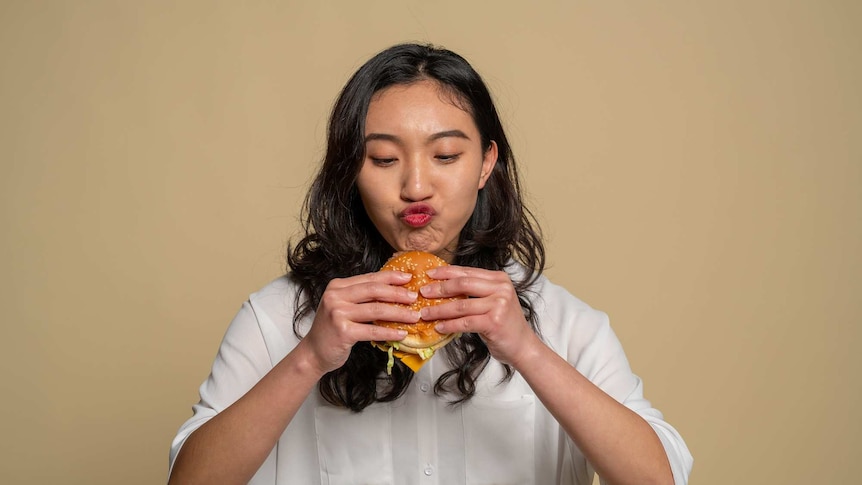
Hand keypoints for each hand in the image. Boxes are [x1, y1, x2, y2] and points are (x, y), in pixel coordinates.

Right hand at [299, 271, 418, 374]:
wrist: (313, 352)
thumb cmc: (332, 329)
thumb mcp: (343, 306)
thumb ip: (361, 297)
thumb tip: (393, 290)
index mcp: (337, 286)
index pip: (369, 278)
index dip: (391, 277)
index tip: (408, 278)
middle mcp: (336, 296)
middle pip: (374, 290)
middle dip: (398, 293)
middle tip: (414, 297)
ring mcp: (338, 313)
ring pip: (376, 309)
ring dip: (399, 313)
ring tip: (414, 316)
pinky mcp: (343, 331)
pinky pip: (372, 330)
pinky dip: (389, 332)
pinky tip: (401, 334)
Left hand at [418, 265, 541, 367]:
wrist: (523, 346)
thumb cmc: (505, 324)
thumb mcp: (493, 300)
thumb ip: (475, 291)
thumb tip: (444, 286)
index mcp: (499, 279)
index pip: (467, 272)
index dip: (446, 272)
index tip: (429, 275)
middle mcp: (501, 288)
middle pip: (462, 284)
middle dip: (439, 288)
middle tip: (423, 293)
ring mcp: (499, 305)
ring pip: (461, 305)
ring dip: (439, 309)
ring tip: (425, 313)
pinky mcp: (494, 322)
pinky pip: (464, 322)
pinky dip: (449, 325)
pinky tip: (438, 327)